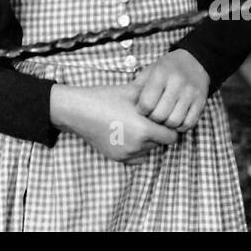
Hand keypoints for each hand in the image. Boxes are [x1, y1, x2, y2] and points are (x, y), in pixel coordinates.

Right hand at [50, 83, 178, 162]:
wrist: (78, 110)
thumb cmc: (105, 98)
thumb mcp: (132, 91)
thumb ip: (154, 95)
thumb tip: (170, 93)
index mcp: (144, 129)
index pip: (172, 137)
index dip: (170, 127)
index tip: (162, 118)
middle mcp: (137, 146)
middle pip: (161, 143)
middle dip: (157, 132)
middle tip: (146, 119)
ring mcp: (127, 154)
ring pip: (148, 150)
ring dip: (147, 141)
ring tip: (134, 125)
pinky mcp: (117, 158)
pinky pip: (136, 157)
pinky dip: (136, 148)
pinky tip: (126, 133)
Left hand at [134, 50, 209, 130]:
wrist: (194, 62)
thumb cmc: (167, 68)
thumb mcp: (150, 70)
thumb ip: (139, 85)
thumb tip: (129, 104)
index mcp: (161, 73)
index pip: (147, 102)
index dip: (142, 110)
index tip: (142, 109)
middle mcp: (177, 82)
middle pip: (160, 114)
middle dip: (153, 119)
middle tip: (152, 116)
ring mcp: (190, 93)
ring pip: (174, 121)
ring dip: (166, 124)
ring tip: (163, 119)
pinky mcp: (201, 101)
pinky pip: (189, 123)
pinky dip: (180, 127)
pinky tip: (176, 120)